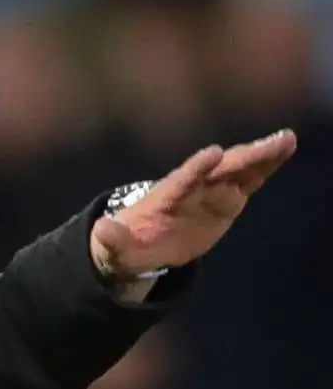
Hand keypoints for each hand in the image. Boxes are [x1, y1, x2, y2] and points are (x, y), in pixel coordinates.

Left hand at [90, 129, 297, 284]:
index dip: (196, 168)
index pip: (181, 181)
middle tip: (268, 144)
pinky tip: (285, 147)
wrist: (144, 241)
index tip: (213, 154)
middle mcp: (191, 187)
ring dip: (261, 155)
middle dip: (240, 158)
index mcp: (164, 198)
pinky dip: (266, 165)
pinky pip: (249, 179)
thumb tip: (101, 231)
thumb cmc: (129, 244)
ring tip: (285, 139)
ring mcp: (211, 189)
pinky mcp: (228, 196)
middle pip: (217, 171)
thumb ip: (112, 240)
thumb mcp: (115, 249)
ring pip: (238, 170)